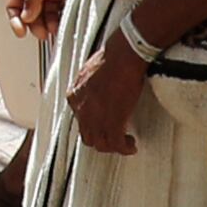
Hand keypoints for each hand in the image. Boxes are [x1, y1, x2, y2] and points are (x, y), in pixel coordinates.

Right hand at [11, 0, 79, 39]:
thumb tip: (26, 17)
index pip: (14, 7)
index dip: (15, 20)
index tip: (21, 32)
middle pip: (31, 15)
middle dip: (35, 25)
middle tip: (42, 33)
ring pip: (47, 16)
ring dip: (49, 24)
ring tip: (55, 29)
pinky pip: (62, 11)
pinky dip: (62, 18)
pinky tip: (64, 23)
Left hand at [68, 31, 149, 155]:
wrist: (122, 58)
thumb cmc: (110, 58)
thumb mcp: (88, 71)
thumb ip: (88, 85)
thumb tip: (96, 88)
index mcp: (75, 96)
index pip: (79, 120)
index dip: (92, 126)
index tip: (103, 125)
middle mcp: (82, 110)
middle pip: (88, 136)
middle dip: (101, 140)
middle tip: (114, 137)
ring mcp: (96, 118)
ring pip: (101, 144)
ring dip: (113, 146)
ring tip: (124, 143)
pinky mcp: (113, 122)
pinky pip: (117, 144)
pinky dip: (124, 148)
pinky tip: (131, 146)